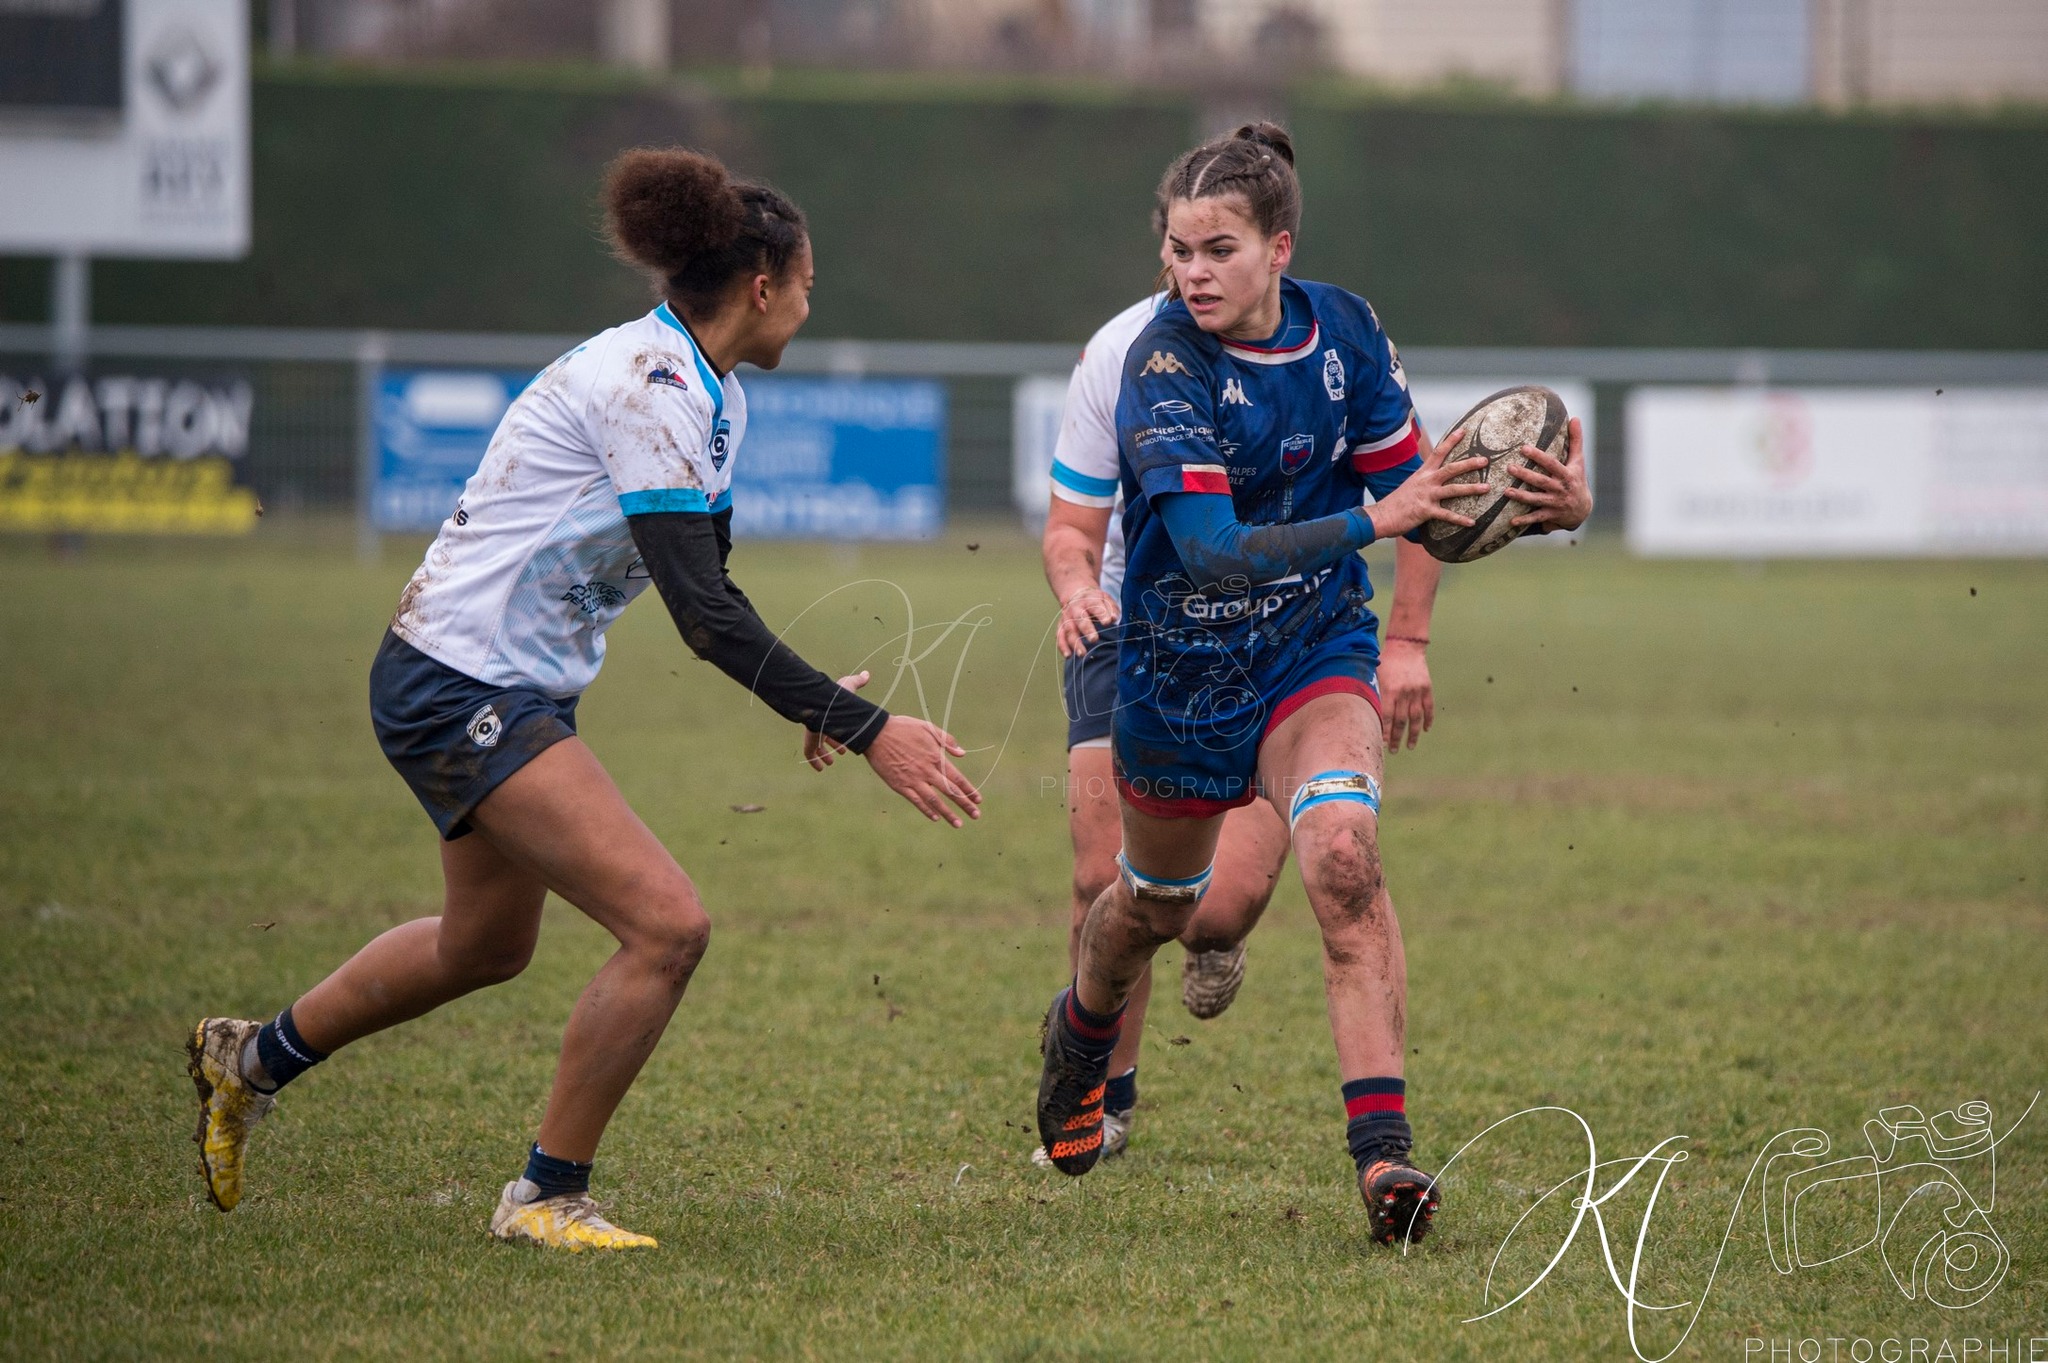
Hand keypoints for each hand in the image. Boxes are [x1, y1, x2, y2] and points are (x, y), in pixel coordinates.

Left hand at [804, 670, 870, 770]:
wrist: (826, 702)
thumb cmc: (837, 694)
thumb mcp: (850, 686)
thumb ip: (857, 681)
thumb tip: (866, 673)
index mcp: (828, 715)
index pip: (832, 728)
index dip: (839, 737)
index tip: (845, 746)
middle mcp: (820, 724)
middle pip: (825, 738)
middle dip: (833, 746)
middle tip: (842, 752)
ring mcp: (813, 733)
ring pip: (817, 748)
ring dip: (824, 755)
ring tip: (831, 763)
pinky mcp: (810, 739)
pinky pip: (809, 753)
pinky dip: (814, 762)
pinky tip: (820, 769)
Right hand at [863, 715, 982, 826]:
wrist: (876, 733)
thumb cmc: (903, 728)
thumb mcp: (928, 727)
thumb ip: (946, 740)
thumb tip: (962, 754)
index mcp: (935, 757)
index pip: (957, 778)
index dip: (969, 790)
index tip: (978, 800)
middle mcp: (927, 771)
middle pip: (950, 792)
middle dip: (964, 805)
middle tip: (976, 815)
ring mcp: (913, 780)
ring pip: (934, 801)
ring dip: (947, 813)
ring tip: (958, 824)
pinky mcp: (899, 785)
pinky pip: (916, 801)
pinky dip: (926, 810)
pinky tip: (935, 817)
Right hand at [1055, 585, 1118, 658]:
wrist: (1075, 594)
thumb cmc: (1094, 600)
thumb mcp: (1105, 598)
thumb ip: (1111, 608)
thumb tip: (1114, 618)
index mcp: (1089, 601)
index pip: (1096, 607)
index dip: (1102, 614)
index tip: (1108, 622)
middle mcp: (1076, 609)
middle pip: (1080, 620)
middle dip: (1087, 630)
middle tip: (1094, 639)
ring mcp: (1067, 618)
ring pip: (1069, 630)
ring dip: (1074, 642)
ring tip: (1082, 654)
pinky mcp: (1061, 626)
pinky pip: (1060, 636)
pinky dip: (1062, 646)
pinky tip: (1068, 655)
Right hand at [1365, 427, 1490, 540]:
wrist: (1381, 516)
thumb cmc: (1397, 502)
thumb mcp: (1411, 485)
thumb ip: (1425, 480)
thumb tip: (1437, 477)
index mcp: (1422, 473)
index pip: (1438, 452)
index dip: (1451, 441)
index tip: (1463, 431)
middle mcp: (1426, 481)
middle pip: (1451, 468)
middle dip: (1469, 464)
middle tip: (1485, 460)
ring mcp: (1426, 495)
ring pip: (1453, 489)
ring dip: (1471, 488)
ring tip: (1486, 488)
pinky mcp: (1425, 511)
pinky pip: (1447, 515)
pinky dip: (1460, 519)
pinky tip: (1472, 523)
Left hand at [1378, 638, 1433, 749]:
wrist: (1405, 647)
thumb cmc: (1385, 663)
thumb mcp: (1375, 676)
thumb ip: (1374, 695)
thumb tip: (1367, 716)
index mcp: (1389, 690)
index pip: (1386, 717)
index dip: (1384, 732)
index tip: (1381, 744)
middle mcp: (1404, 693)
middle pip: (1400, 721)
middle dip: (1396, 738)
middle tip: (1393, 750)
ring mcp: (1417, 691)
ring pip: (1415, 718)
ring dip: (1412, 734)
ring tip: (1409, 746)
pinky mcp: (1427, 688)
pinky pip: (1429, 708)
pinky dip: (1428, 720)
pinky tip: (1425, 730)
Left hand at [1501, 417, 1592, 531]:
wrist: (1583, 509)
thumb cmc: (1577, 479)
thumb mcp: (1578, 461)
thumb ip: (1575, 440)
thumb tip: (1575, 418)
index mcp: (1566, 474)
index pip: (1551, 464)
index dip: (1538, 456)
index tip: (1523, 448)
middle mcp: (1561, 489)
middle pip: (1541, 481)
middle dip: (1525, 475)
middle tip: (1509, 467)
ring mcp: (1555, 503)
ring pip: (1536, 499)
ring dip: (1521, 497)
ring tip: (1506, 491)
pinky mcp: (1550, 515)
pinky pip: (1536, 518)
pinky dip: (1524, 520)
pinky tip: (1511, 520)